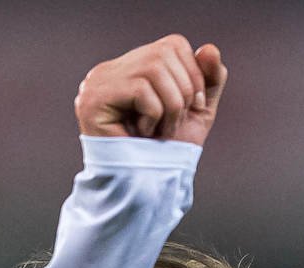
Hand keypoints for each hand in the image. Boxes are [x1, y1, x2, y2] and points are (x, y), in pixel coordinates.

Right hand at [75, 35, 226, 145]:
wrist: (146, 187)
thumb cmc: (168, 151)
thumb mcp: (196, 112)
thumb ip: (207, 80)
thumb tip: (210, 48)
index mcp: (134, 67)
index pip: (173, 44)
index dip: (193, 73)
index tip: (192, 107)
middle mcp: (112, 68)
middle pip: (164, 53)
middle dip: (184, 92)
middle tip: (175, 123)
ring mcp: (99, 81)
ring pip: (153, 69)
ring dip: (171, 107)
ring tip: (160, 130)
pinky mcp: (94, 99)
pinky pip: (140, 90)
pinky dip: (154, 115)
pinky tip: (142, 134)